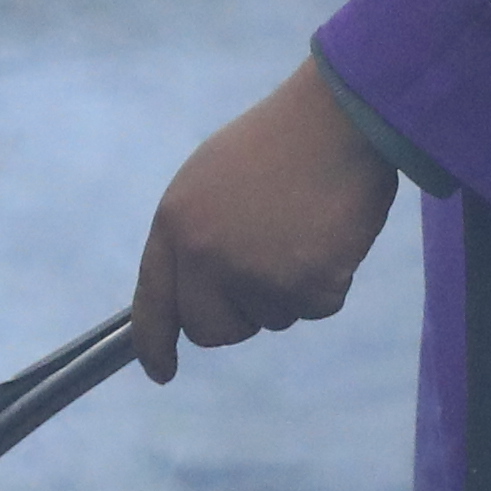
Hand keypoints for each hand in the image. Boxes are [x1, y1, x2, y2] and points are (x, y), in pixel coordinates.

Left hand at [130, 57, 400, 380]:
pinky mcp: (306, 285)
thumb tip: (195, 296)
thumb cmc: (278, 143)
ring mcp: (254, 274)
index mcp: (174, 225)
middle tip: (268, 271)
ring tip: (301, 229)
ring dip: (289, 290)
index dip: (155, 345)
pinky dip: (327, 283)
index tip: (161, 371)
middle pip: (212, 330)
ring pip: (270, 319)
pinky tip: (329, 236)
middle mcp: (204, 256)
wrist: (339, 118)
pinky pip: (314, 309)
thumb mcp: (208, 182)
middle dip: (239, 316)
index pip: (152, 303)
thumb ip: (194, 238)